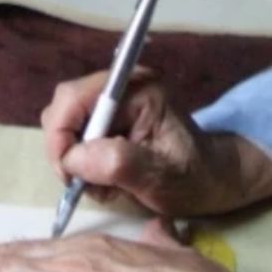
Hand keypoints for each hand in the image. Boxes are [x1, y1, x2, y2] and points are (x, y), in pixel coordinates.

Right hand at [42, 66, 271, 218]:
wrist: (211, 181)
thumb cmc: (194, 178)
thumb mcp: (161, 176)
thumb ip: (119, 163)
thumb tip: (75, 157)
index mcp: (137, 88)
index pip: (74, 97)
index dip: (60, 133)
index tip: (67, 172)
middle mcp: (121, 86)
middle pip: (63, 109)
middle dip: (66, 150)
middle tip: (83, 184)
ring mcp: (113, 102)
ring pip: (64, 126)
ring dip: (75, 161)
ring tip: (103, 185)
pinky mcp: (108, 120)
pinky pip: (75, 139)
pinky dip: (82, 165)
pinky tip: (106, 180)